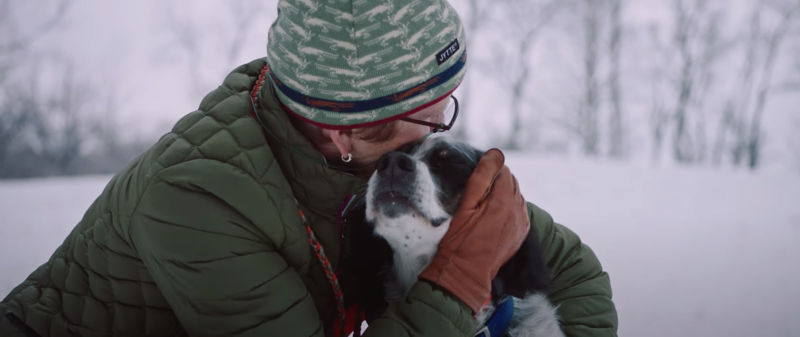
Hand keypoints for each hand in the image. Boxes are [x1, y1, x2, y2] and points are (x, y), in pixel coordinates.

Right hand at [419, 148, 529, 312]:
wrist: (467, 273)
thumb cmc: (460, 240)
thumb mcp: (465, 205)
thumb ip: (482, 177)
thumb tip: (495, 154)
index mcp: (505, 200)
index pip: (503, 170)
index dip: (488, 171)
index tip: (475, 179)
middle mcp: (518, 210)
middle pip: (511, 181)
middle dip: (496, 181)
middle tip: (477, 191)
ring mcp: (521, 223)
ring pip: (516, 195)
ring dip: (503, 194)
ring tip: (483, 204)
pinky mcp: (521, 233)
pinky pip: (519, 210)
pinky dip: (508, 207)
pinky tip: (493, 214)